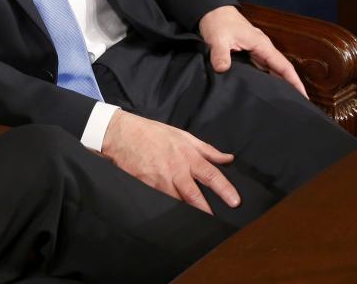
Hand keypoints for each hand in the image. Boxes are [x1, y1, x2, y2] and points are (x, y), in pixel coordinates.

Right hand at [101, 110, 238, 214]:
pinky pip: (163, 201)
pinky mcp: (148, 187)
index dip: (225, 189)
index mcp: (187, 155)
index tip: (235, 202)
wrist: (122, 135)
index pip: (210, 174)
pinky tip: (178, 216)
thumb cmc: (152, 133)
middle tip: (219, 222)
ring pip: (179, 202)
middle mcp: (175, 169)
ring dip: (190, 212)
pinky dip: (172, 208)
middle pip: (195, 195)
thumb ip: (207, 149)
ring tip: (201, 222)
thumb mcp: (182, 135)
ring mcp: (160, 179)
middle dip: (207, 211)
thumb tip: (228, 158)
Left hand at [198, 5, 307, 97]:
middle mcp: (263, 49)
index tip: (304, 97)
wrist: (212, 12)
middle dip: (290, 86)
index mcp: (262, 45)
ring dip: (279, 84)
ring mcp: (256, 51)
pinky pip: (262, 69)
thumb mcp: (218, 38)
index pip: (283, 65)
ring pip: (272, 70)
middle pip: (281, 70)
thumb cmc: (218, 22)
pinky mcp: (249, 54)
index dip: (294, 81)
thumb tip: (221, 69)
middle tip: (295, 107)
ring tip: (283, 103)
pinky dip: (266, 79)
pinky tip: (265, 90)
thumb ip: (220, 54)